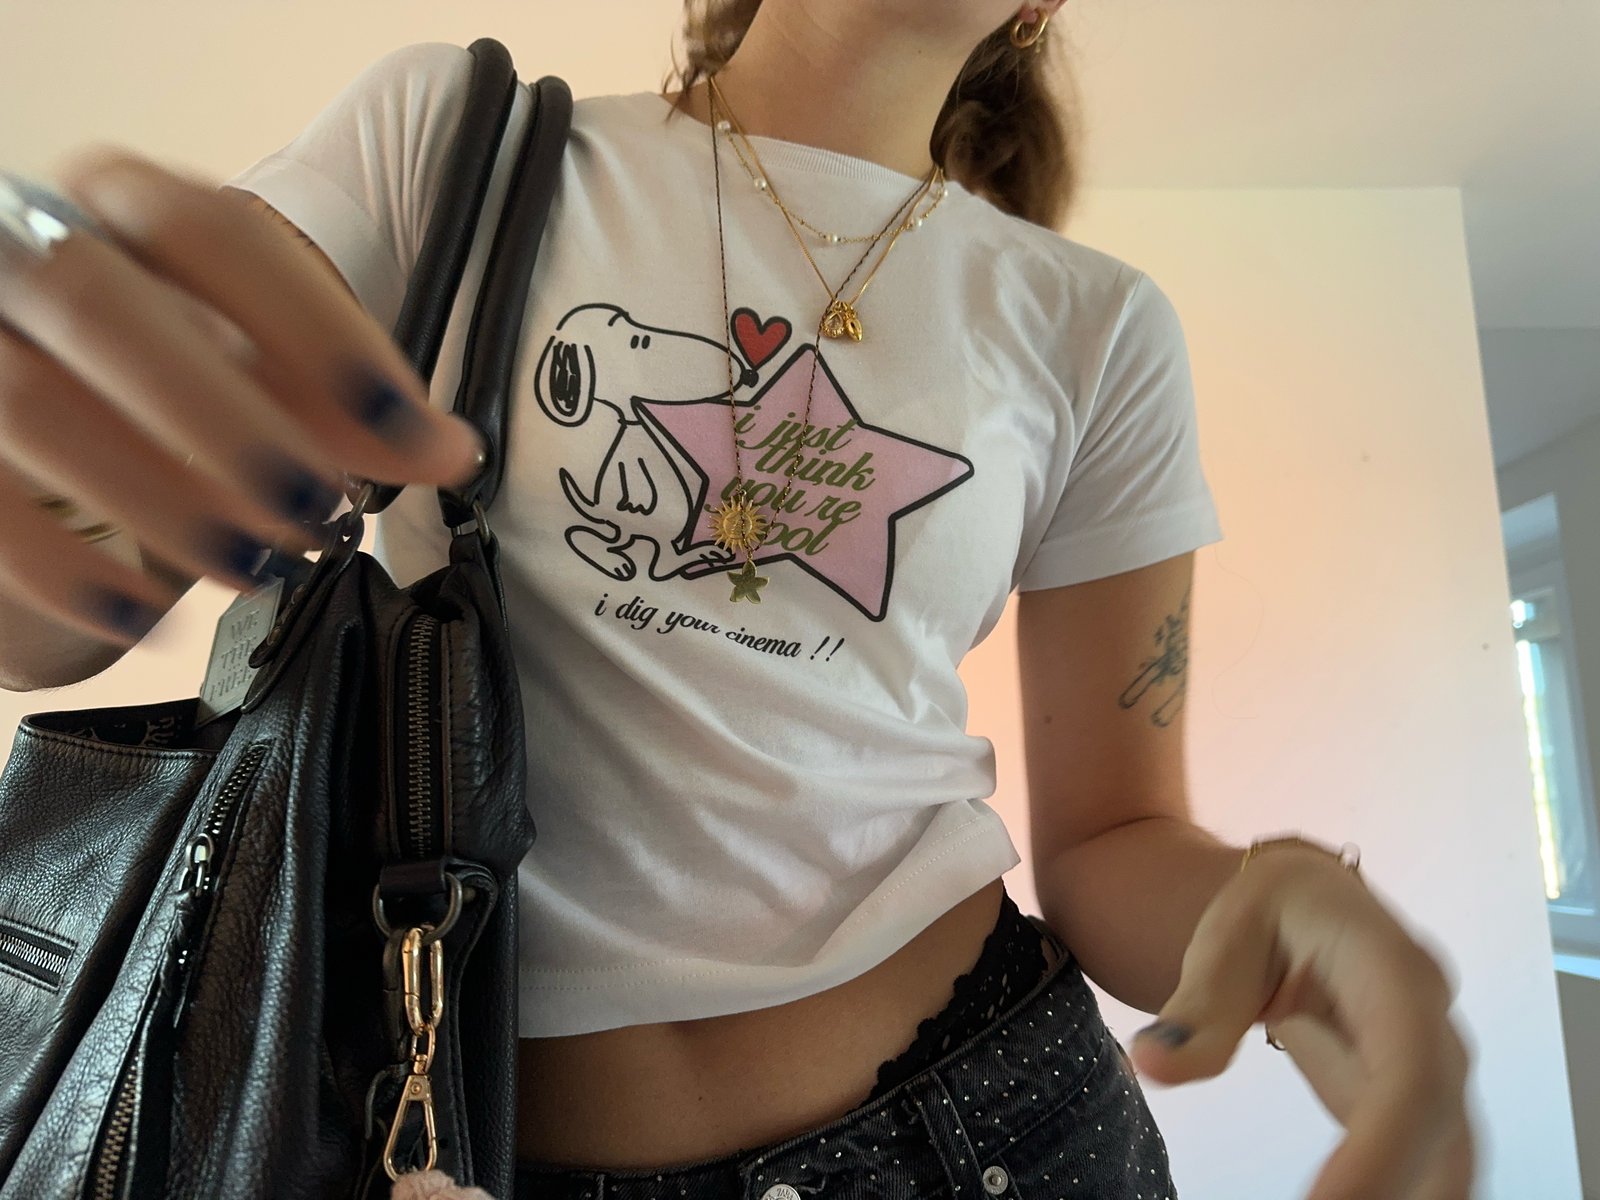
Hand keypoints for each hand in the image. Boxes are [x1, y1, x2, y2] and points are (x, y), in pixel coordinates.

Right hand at [0, 146, 485, 648]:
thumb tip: (444, 449)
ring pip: (27, 400)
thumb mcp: (257, 360)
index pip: (211, 233)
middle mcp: (24, 248)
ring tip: (251, 565)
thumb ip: (344, 401)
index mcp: (120, 205)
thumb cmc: (165, 367)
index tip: (406, 427)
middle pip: (98, 302)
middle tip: (315, 502)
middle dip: (221, 416)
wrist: (36, 388)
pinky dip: (65, 569)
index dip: (316, 330)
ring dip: (158, 499)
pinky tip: (144, 614)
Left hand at [1127, 844, 1476, 1199]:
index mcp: (1391, 970)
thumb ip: (1197, 1011)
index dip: (1384, 1146)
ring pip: (1446, 1154)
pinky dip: (1395, 1192)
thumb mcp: (1225, 940)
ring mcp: (1434, 1067)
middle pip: (1439, 1125)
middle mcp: (1432, 1026)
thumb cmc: (1270, 913)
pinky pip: (1425, 1163)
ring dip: (1406, 1196)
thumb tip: (1150, 1061)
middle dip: (1394, 1189)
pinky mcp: (1416, 1104)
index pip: (1409, 1068)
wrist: (1311, 903)